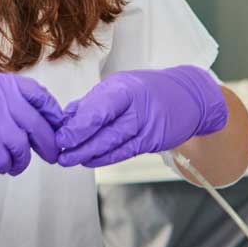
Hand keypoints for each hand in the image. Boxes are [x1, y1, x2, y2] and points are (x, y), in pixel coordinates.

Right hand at [0, 71, 63, 175]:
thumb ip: (0, 103)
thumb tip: (34, 123)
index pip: (36, 94)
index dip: (52, 113)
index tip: (58, 127)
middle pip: (35, 122)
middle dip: (48, 142)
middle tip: (52, 154)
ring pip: (22, 144)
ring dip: (22, 159)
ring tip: (12, 164)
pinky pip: (4, 159)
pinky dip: (5, 166)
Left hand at [55, 65, 227, 167]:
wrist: (187, 97)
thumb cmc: (146, 90)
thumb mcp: (120, 86)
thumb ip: (92, 102)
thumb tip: (65, 117)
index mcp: (125, 87)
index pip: (99, 108)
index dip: (78, 125)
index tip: (60, 136)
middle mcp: (137, 106)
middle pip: (105, 128)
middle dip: (79, 143)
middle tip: (60, 153)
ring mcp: (148, 125)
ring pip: (114, 143)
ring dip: (89, 153)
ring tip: (69, 159)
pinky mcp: (154, 141)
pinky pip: (126, 151)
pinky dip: (106, 157)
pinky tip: (90, 160)